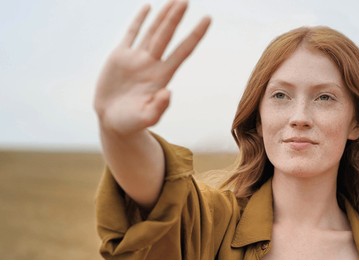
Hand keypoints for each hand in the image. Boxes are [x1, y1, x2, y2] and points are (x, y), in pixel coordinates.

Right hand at [94, 0, 210, 135]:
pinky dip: (139, 20)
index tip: (208, 19)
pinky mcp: (119, 57)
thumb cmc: (131, 123)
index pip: (183, 51)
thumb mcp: (146, 118)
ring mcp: (136, 59)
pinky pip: (131, 34)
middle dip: (176, 18)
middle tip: (186, 0)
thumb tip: (168, 93)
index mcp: (161, 76)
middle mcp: (151, 64)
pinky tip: (148, 7)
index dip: (195, 35)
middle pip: (167, 36)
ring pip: (152, 31)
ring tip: (175, 0)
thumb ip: (158, 108)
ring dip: (163, 16)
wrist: (113, 121)